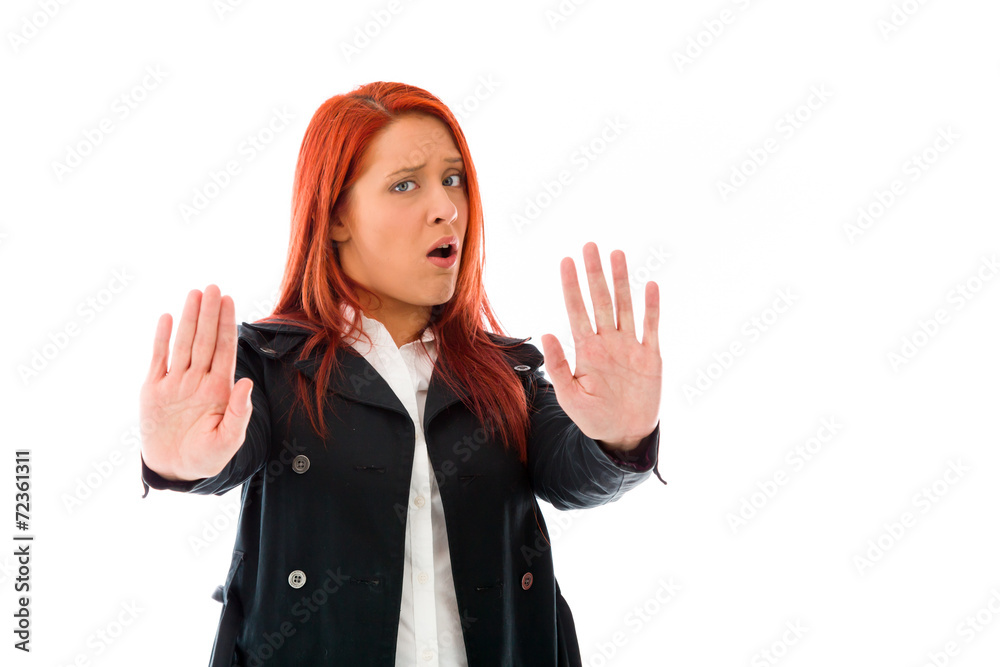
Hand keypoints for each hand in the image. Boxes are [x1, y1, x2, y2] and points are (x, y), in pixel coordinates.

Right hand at [138, 285, 254, 480]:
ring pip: (183, 344)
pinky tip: (166, 318)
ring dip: (189, 319)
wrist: (175, 469)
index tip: (229, 301)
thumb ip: (238, 413)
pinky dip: (161, 339)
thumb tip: (246, 383)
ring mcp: (176, 383)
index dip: (227, 325)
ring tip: (194, 294)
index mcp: (219, 390)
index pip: (224, 350)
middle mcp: (198, 380)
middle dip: (209, 314)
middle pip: (205, 341)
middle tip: (213, 286)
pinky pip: (158, 359)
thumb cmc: (206, 457)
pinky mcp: (153, 390)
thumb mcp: (227, 441)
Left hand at [539, 242, 660, 452]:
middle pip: (601, 300)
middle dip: (595, 273)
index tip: (566, 260)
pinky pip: (651, 327)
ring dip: (621, 281)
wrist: (624, 434)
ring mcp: (630, 346)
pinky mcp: (650, 356)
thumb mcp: (569, 396)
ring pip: (625, 306)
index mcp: (586, 349)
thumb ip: (559, 365)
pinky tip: (650, 285)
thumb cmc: (593, 417)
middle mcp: (607, 341)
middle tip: (590, 245)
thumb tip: (547, 332)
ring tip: (617, 254)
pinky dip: (651, 307)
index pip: (577, 310)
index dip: (571, 285)